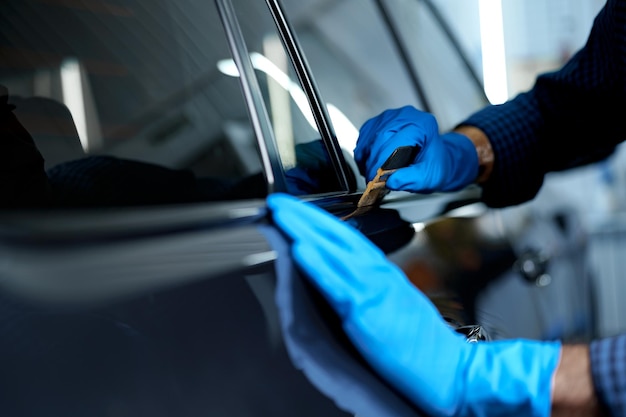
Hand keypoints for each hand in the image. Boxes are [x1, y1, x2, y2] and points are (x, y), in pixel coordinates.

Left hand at [267, 193, 560, 416]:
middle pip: (335, 234)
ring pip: (332, 250)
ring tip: (280, 212)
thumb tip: (349, 276)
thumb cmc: (424, 343)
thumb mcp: (397, 302)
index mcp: (382, 270)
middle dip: (303, 215)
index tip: (296, 209)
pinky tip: (300, 248)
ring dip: (303, 229)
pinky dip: (318, 264)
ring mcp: (373, 288)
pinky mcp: (367, 310)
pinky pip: (337, 283)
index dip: (318, 220)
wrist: (450, 368)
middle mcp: (377, 272)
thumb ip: (373, 285)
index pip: (345, 236)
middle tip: (277, 200)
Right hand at [354, 106, 478, 192]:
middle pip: (379, 135)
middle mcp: (407, 116)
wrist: (437, 159)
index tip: (374, 177)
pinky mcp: (383, 121)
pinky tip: (368, 161)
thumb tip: (390, 181)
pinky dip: (364, 149)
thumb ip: (410, 180)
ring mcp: (394, 116)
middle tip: (370, 178)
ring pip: (370, 134)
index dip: (380, 160)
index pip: (393, 139)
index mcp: (422, 125)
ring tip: (369, 171)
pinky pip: (366, 133)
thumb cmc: (434, 165)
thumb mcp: (428, 178)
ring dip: (366, 154)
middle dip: (372, 159)